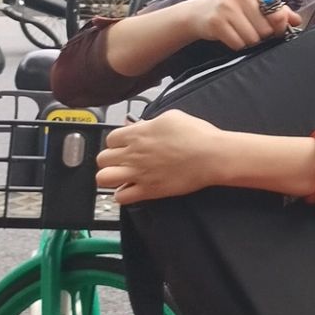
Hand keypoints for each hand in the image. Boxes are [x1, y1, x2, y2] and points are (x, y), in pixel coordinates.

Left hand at [97, 113, 228, 203]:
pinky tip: (132, 189)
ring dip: (110, 178)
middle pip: (102, 159)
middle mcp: (133, 154)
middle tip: (122, 161)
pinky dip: (123, 195)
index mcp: (137, 134)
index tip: (124, 146)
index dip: (116, 143)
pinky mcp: (148, 190)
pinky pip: (121, 197)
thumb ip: (150, 122)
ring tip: (121, 177)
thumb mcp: (172, 117)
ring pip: (103, 179)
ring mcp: (139, 173)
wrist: (212, 156)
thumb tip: (141, 127)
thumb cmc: (197, 134)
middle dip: (110, 160)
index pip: (110, 139)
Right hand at [196, 0, 303, 50]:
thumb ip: (280, 11)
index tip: (274, 28)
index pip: (279, 13)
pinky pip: (238, 44)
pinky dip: (237, 45)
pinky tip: (231, 35)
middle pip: (267, 29)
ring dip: (249, 41)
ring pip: (253, 38)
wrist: (202, 13)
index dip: (279, 26)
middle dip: (262, 35)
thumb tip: (297, 20)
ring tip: (241, 32)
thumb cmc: (236, 9)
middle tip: (252, 29)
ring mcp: (227, 7)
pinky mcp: (216, 22)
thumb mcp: (257, 5)